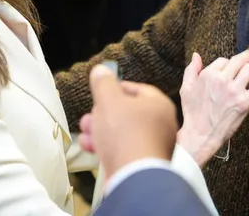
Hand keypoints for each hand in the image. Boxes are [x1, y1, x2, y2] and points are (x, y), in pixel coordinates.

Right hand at [78, 65, 176, 183]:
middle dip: (102, 113)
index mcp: (160, 105)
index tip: (101, 92)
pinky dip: (106, 147)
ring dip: (100, 131)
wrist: (134, 178)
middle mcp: (162, 126)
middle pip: (127, 113)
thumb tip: (101, 70)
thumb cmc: (125, 134)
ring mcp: (154, 147)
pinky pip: (123, 150)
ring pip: (123, 133)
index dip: (116, 88)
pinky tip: (91, 148)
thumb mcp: (108, 100)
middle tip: (89, 116)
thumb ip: (103, 83)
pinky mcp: (143, 165)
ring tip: (86, 132)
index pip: (137, 89)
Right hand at [177, 50, 248, 165]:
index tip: (232, 65)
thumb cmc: (192, 113)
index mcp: (208, 75)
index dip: (229, 62)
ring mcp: (235, 91)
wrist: (201, 134)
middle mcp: (222, 80)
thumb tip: (197, 55)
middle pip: (239, 61)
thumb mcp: (186, 88)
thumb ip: (191, 70)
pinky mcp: (245, 102)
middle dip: (248, 56)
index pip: (224, 61)